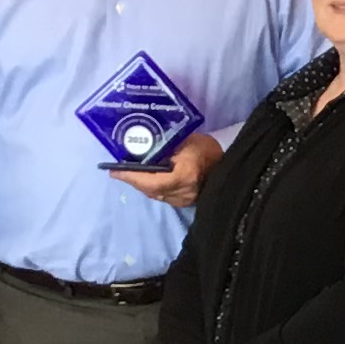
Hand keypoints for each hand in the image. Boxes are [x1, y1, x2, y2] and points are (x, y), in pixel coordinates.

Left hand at [107, 131, 223, 208]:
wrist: (230, 168)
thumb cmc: (208, 150)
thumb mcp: (186, 141)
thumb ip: (167, 148)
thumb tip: (144, 149)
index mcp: (184, 175)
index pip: (151, 180)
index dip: (131, 176)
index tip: (114, 171)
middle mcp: (182, 191)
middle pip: (149, 189)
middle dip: (132, 180)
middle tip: (117, 171)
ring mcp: (184, 200)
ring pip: (155, 194)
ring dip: (140, 184)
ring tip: (128, 174)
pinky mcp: (185, 202)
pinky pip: (162, 195)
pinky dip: (151, 188)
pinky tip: (146, 179)